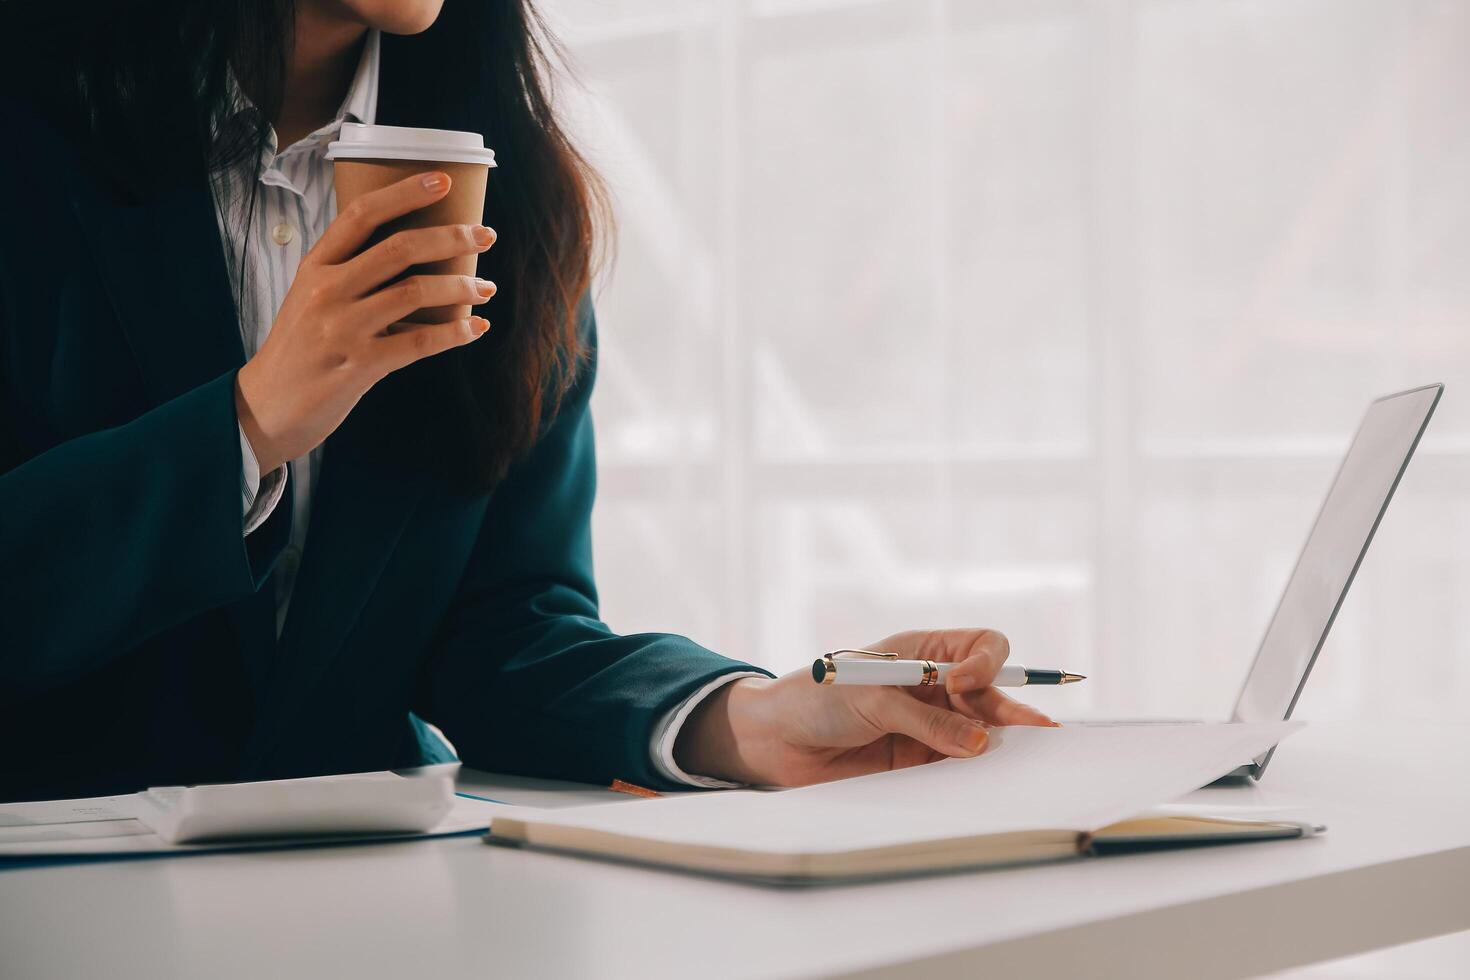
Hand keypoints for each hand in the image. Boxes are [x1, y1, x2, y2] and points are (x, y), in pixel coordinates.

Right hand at [235, 171, 497, 472]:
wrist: (268, 405)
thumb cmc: (299, 348)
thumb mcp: (311, 298)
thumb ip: (351, 274)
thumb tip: (415, 252)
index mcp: (316, 266)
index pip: (362, 214)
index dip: (406, 193)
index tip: (444, 180)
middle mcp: (327, 290)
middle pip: (399, 248)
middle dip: (451, 236)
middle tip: (486, 236)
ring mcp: (342, 328)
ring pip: (414, 291)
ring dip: (460, 286)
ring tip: (486, 287)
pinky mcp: (359, 365)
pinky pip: (419, 342)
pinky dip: (454, 332)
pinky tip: (476, 326)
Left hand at [674, 629, 1057, 786]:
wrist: (775, 741)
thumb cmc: (816, 700)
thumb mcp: (873, 700)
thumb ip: (928, 721)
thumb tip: (982, 742)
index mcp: (923, 650)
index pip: (981, 646)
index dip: (986, 663)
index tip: (964, 683)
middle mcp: (933, 683)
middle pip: (991, 692)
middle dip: (1010, 709)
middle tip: (1035, 731)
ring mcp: (930, 722)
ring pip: (982, 729)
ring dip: (998, 740)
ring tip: (1013, 757)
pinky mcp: (920, 759)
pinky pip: (959, 763)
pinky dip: (974, 769)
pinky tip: (982, 776)